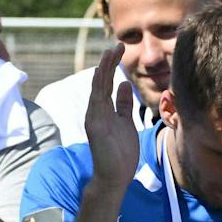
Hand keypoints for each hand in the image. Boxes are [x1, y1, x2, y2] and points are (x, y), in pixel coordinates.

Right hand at [84, 46, 141, 187]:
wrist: (114, 177)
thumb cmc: (121, 154)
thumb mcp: (126, 123)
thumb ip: (124, 105)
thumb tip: (125, 85)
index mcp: (105, 111)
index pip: (107, 84)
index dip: (113, 67)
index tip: (120, 51)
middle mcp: (96, 111)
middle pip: (101, 82)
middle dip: (109, 63)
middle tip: (116, 45)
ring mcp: (94, 117)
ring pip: (98, 87)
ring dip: (104, 69)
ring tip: (110, 52)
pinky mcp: (94, 124)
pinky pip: (97, 100)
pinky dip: (99, 85)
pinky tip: (103, 72)